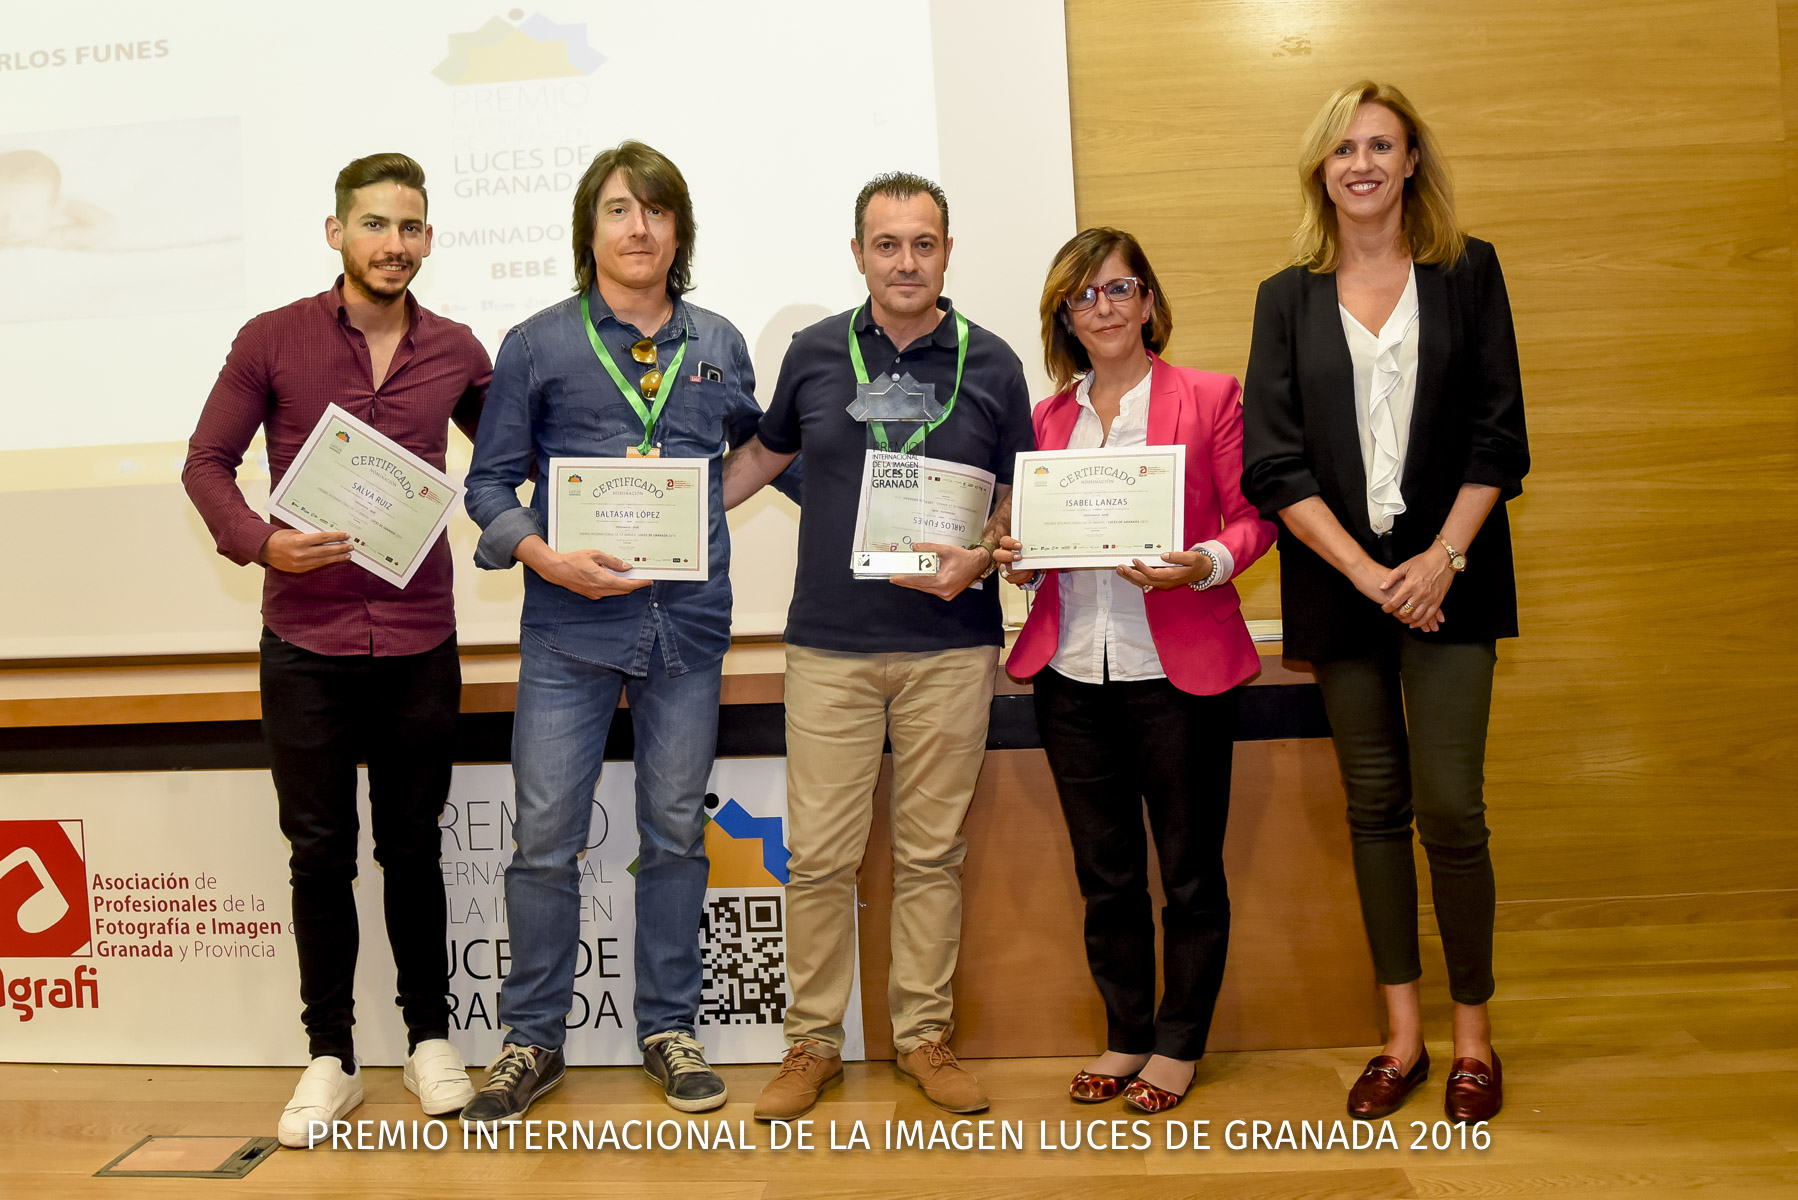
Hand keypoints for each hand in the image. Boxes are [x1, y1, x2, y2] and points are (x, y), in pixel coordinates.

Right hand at [260, 529, 351, 573]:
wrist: (265, 550)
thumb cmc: (279, 538)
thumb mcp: (294, 532)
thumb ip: (310, 535)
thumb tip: (327, 536)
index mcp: (299, 541)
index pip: (322, 538)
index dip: (336, 537)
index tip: (346, 535)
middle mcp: (300, 553)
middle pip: (325, 551)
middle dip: (340, 548)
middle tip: (351, 546)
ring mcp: (301, 563)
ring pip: (323, 560)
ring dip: (337, 558)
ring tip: (347, 555)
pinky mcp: (300, 569)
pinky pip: (317, 565)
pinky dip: (327, 562)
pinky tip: (334, 560)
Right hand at [524, 545, 652, 599]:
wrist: (556, 570)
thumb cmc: (573, 560)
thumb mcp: (595, 554)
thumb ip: (612, 561)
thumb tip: (626, 567)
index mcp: (603, 580)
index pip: (627, 585)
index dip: (640, 583)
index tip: (648, 580)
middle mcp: (600, 590)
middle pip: (623, 590)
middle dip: (634, 584)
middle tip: (641, 576)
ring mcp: (595, 593)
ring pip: (616, 591)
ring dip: (624, 585)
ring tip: (629, 575)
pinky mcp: (590, 594)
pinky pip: (607, 591)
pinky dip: (614, 585)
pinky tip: (614, 577)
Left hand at [889, 541, 988, 599]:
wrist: (978, 564)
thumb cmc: (964, 558)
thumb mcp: (945, 550)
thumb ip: (929, 548)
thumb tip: (915, 547)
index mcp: (943, 581)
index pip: (919, 581)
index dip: (905, 580)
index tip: (894, 578)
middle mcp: (944, 591)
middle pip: (920, 586)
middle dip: (907, 582)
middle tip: (894, 577)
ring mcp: (946, 594)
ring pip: (925, 588)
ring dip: (915, 583)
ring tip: (902, 577)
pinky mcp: (947, 593)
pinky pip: (930, 589)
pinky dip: (923, 583)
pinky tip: (916, 578)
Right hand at [993, 535, 1035, 586]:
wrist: (1030, 565)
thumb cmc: (1027, 554)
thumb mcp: (1029, 549)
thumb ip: (1031, 548)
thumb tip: (1038, 550)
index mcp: (1006, 546)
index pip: (1004, 541)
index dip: (1010, 543)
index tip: (1020, 545)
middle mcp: (1002, 556)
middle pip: (998, 555)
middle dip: (1009, 556)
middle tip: (1019, 557)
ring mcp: (1003, 566)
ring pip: (1004, 568)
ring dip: (1017, 569)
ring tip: (1027, 568)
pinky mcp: (1007, 576)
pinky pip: (1011, 578)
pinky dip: (1021, 577)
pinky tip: (1028, 573)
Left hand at [1115, 549, 1212, 591]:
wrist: (1204, 572)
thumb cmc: (1198, 563)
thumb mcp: (1192, 557)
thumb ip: (1178, 556)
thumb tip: (1163, 555)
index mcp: (1172, 576)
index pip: (1153, 574)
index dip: (1143, 568)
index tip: (1135, 560)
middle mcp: (1165, 582)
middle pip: (1145, 580)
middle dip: (1131, 574)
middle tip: (1120, 567)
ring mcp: (1163, 584)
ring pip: (1144, 583)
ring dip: (1131, 577)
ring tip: (1120, 570)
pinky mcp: (1161, 582)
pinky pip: (1146, 582)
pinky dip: (1136, 578)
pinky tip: (1128, 573)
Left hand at [1380, 549, 1452, 630]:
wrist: (1443, 559)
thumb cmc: (1424, 561)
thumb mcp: (1405, 566)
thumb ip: (1392, 577)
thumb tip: (1382, 587)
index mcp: (1410, 586)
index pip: (1394, 603)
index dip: (1387, 608)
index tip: (1385, 608)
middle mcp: (1419, 594)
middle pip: (1404, 612)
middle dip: (1396, 615)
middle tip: (1394, 613)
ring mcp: (1430, 599)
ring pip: (1416, 617)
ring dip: (1407, 620)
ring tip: (1403, 618)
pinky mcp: (1438, 601)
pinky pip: (1428, 616)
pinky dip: (1421, 622)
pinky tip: (1415, 623)